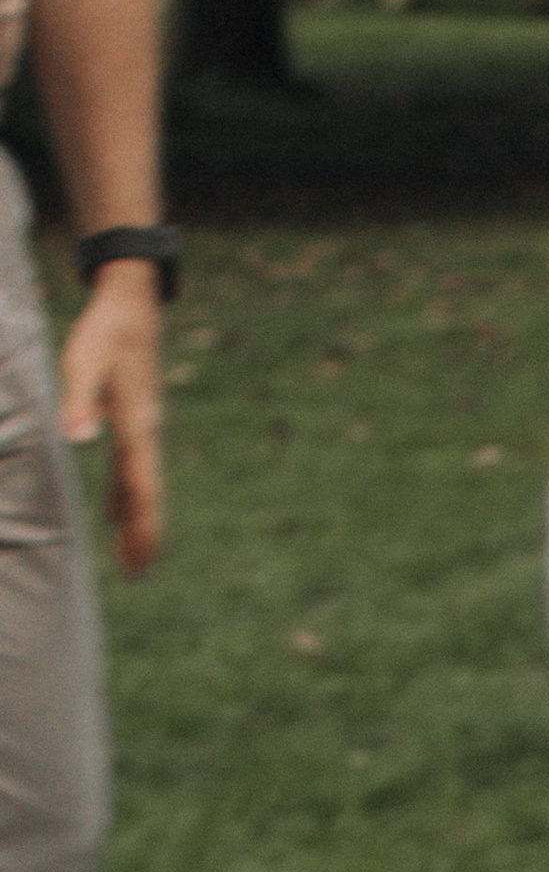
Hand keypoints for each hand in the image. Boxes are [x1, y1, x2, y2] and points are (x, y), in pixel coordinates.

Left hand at [57, 258, 160, 573]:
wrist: (131, 299)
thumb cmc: (105, 329)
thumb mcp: (83, 361)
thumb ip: (79, 401)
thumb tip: (78, 439)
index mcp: (137, 427)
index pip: (143, 489)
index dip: (142, 527)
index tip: (141, 562)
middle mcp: (145, 433)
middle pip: (146, 495)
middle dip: (142, 534)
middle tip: (136, 572)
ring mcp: (141, 427)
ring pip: (140, 484)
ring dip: (134, 518)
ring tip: (130, 554)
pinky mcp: (132, 418)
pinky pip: (130, 467)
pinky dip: (124, 493)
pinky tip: (114, 509)